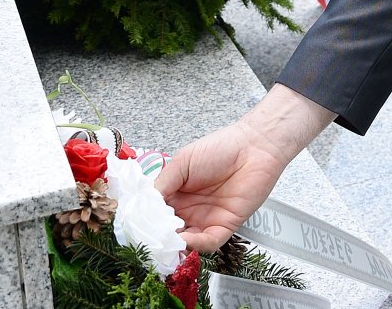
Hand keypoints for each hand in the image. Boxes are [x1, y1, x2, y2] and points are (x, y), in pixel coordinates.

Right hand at [155, 84, 334, 252]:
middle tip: (149, 239)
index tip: (136, 225)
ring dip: (175, 245)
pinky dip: (196, 245)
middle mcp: (188, 210)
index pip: (155, 214)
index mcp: (176, 193)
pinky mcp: (225, 226)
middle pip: (168, 232)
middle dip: (158, 237)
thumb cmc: (220, 148)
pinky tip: (187, 239)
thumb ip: (163, 183)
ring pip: (186, 242)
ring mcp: (206, 219)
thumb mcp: (182, 162)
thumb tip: (144, 205)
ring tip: (166, 241)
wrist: (255, 146)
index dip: (146, 221)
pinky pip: (208, 242)